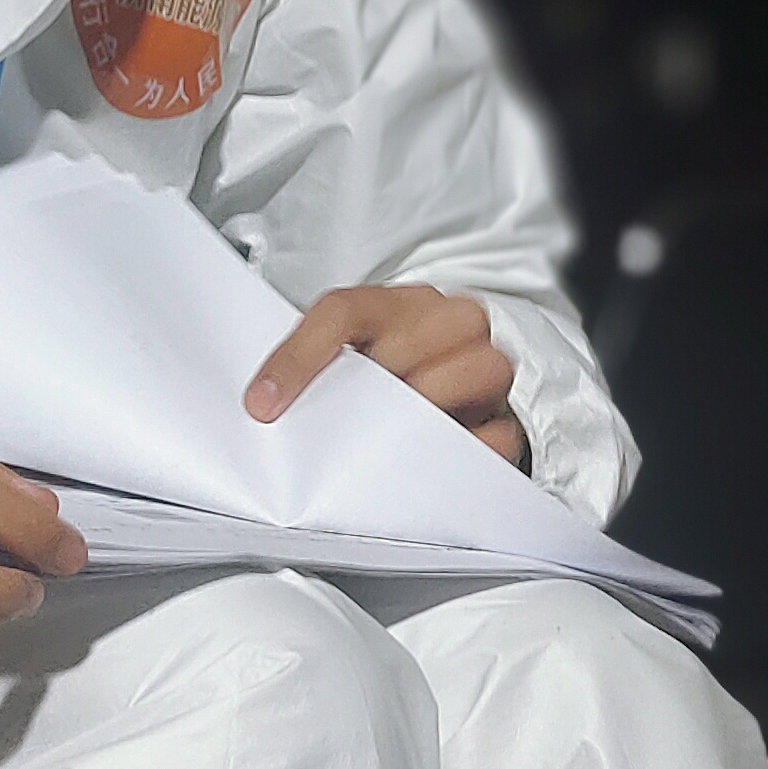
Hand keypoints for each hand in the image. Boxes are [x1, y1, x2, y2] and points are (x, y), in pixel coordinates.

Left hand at [245, 284, 525, 463]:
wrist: (453, 393)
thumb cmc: (393, 373)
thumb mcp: (352, 355)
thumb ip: (317, 365)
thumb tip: (265, 405)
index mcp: (401, 302)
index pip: (344, 310)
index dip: (298, 357)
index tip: (263, 402)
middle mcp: (451, 324)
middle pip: (418, 332)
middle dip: (372, 377)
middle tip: (334, 418)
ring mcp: (485, 368)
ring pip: (478, 367)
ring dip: (424, 404)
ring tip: (383, 435)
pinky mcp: (504, 422)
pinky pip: (496, 436)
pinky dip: (461, 452)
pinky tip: (422, 466)